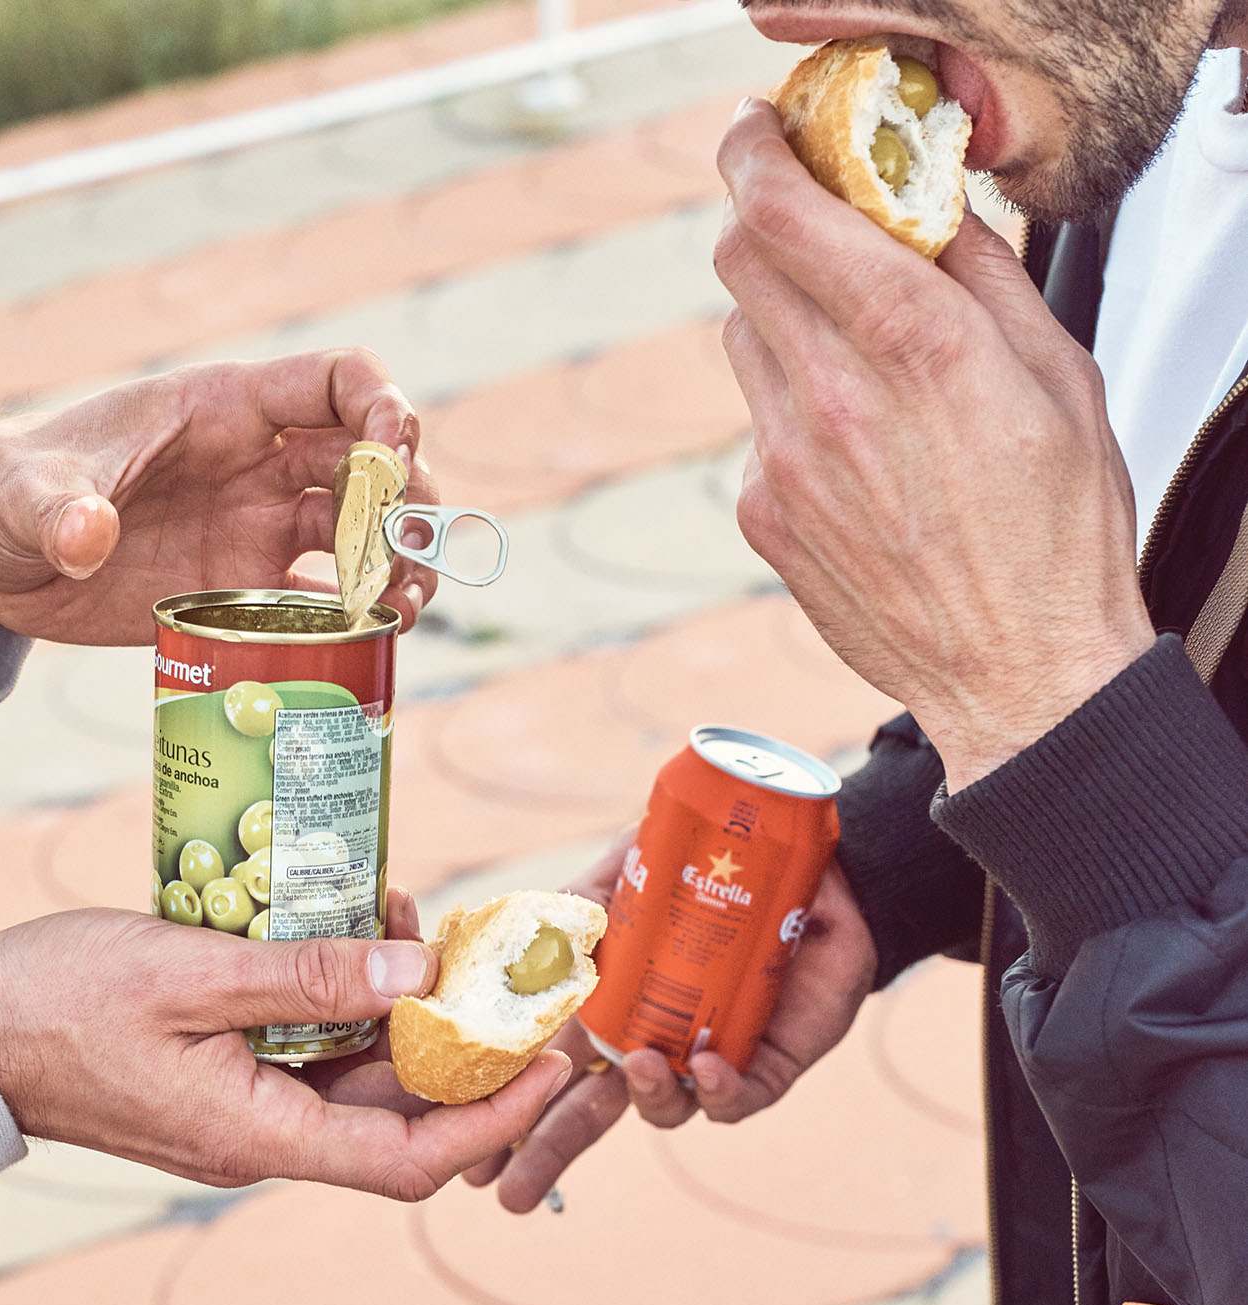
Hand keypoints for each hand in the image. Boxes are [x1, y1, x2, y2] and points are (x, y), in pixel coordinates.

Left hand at [0, 349, 438, 640]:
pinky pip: (319, 600)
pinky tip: (373, 641)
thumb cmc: (1, 492)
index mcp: (220, 410)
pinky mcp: (237, 590)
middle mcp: (254, 464)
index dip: (382, 411)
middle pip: (368, 463)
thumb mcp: (20, 494)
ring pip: (358, 533)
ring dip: (398, 564)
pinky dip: (357, 616)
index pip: (335, 382)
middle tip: (408, 559)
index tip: (393, 460)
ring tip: (408, 608)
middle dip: (407, 502)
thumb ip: (53, 508)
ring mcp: (252, 528)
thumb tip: (84, 535)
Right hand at [0, 905, 569, 1202]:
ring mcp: (241, 1111)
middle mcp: (263, 1137)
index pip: (410, 1158)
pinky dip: (346, 1000)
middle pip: (397, 1112)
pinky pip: (310, 1051)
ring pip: (356, 1074)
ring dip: (402, 1010)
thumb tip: (420, 972)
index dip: (493, 1118)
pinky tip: (357, 934)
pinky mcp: (222, 1079)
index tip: (550, 1063)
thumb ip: (307, 974)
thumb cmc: (55, 1003)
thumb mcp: (187, 971)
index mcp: (259, 1134)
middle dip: (462, 1046)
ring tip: (424, 928)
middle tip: (507, 973)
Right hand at [465, 838, 876, 1212]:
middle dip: (547, 1155)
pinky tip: (707, 1064)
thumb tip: (522, 933)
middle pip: (588, 1112)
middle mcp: (648, 1041)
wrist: (801, 856)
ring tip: (640, 1067)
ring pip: (663, 1109)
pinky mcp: (764, 1065)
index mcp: (607, 1006)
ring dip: (646, 1097)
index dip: (508, 1110)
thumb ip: (579, 898)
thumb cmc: (711, 863)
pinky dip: (719, 1088)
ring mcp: (702, 1057)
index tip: (468, 1150)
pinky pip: (735, 1097)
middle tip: (506, 1196)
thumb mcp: (632, 865)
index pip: (546, 1066)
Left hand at [715, 100, 1155, 790]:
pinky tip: (856, 447)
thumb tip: (931, 211)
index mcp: (911, 343)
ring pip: (744, 339)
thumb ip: (982, 276)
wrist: (1019, 676)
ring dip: (785, 318)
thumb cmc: (1055, 537)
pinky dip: (792, 407)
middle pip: (740, 261)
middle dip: (769, 223)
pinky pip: (756, 424)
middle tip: (809, 224)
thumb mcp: (1058, 375)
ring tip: (855, 353)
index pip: (780, 211)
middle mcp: (830, 397)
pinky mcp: (764, 516)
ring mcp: (783, 463)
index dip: (754, 154)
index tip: (756, 134)